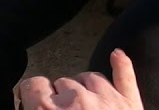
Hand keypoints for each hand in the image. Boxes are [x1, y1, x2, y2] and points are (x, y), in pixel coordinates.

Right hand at [15, 49, 143, 109]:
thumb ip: (34, 108)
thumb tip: (29, 104)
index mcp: (49, 109)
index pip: (33, 85)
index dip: (33, 95)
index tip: (34, 101)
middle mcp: (77, 98)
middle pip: (62, 83)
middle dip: (60, 96)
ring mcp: (106, 98)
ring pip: (89, 77)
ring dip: (84, 87)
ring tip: (82, 103)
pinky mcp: (130, 103)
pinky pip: (125, 75)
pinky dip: (121, 64)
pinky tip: (116, 54)